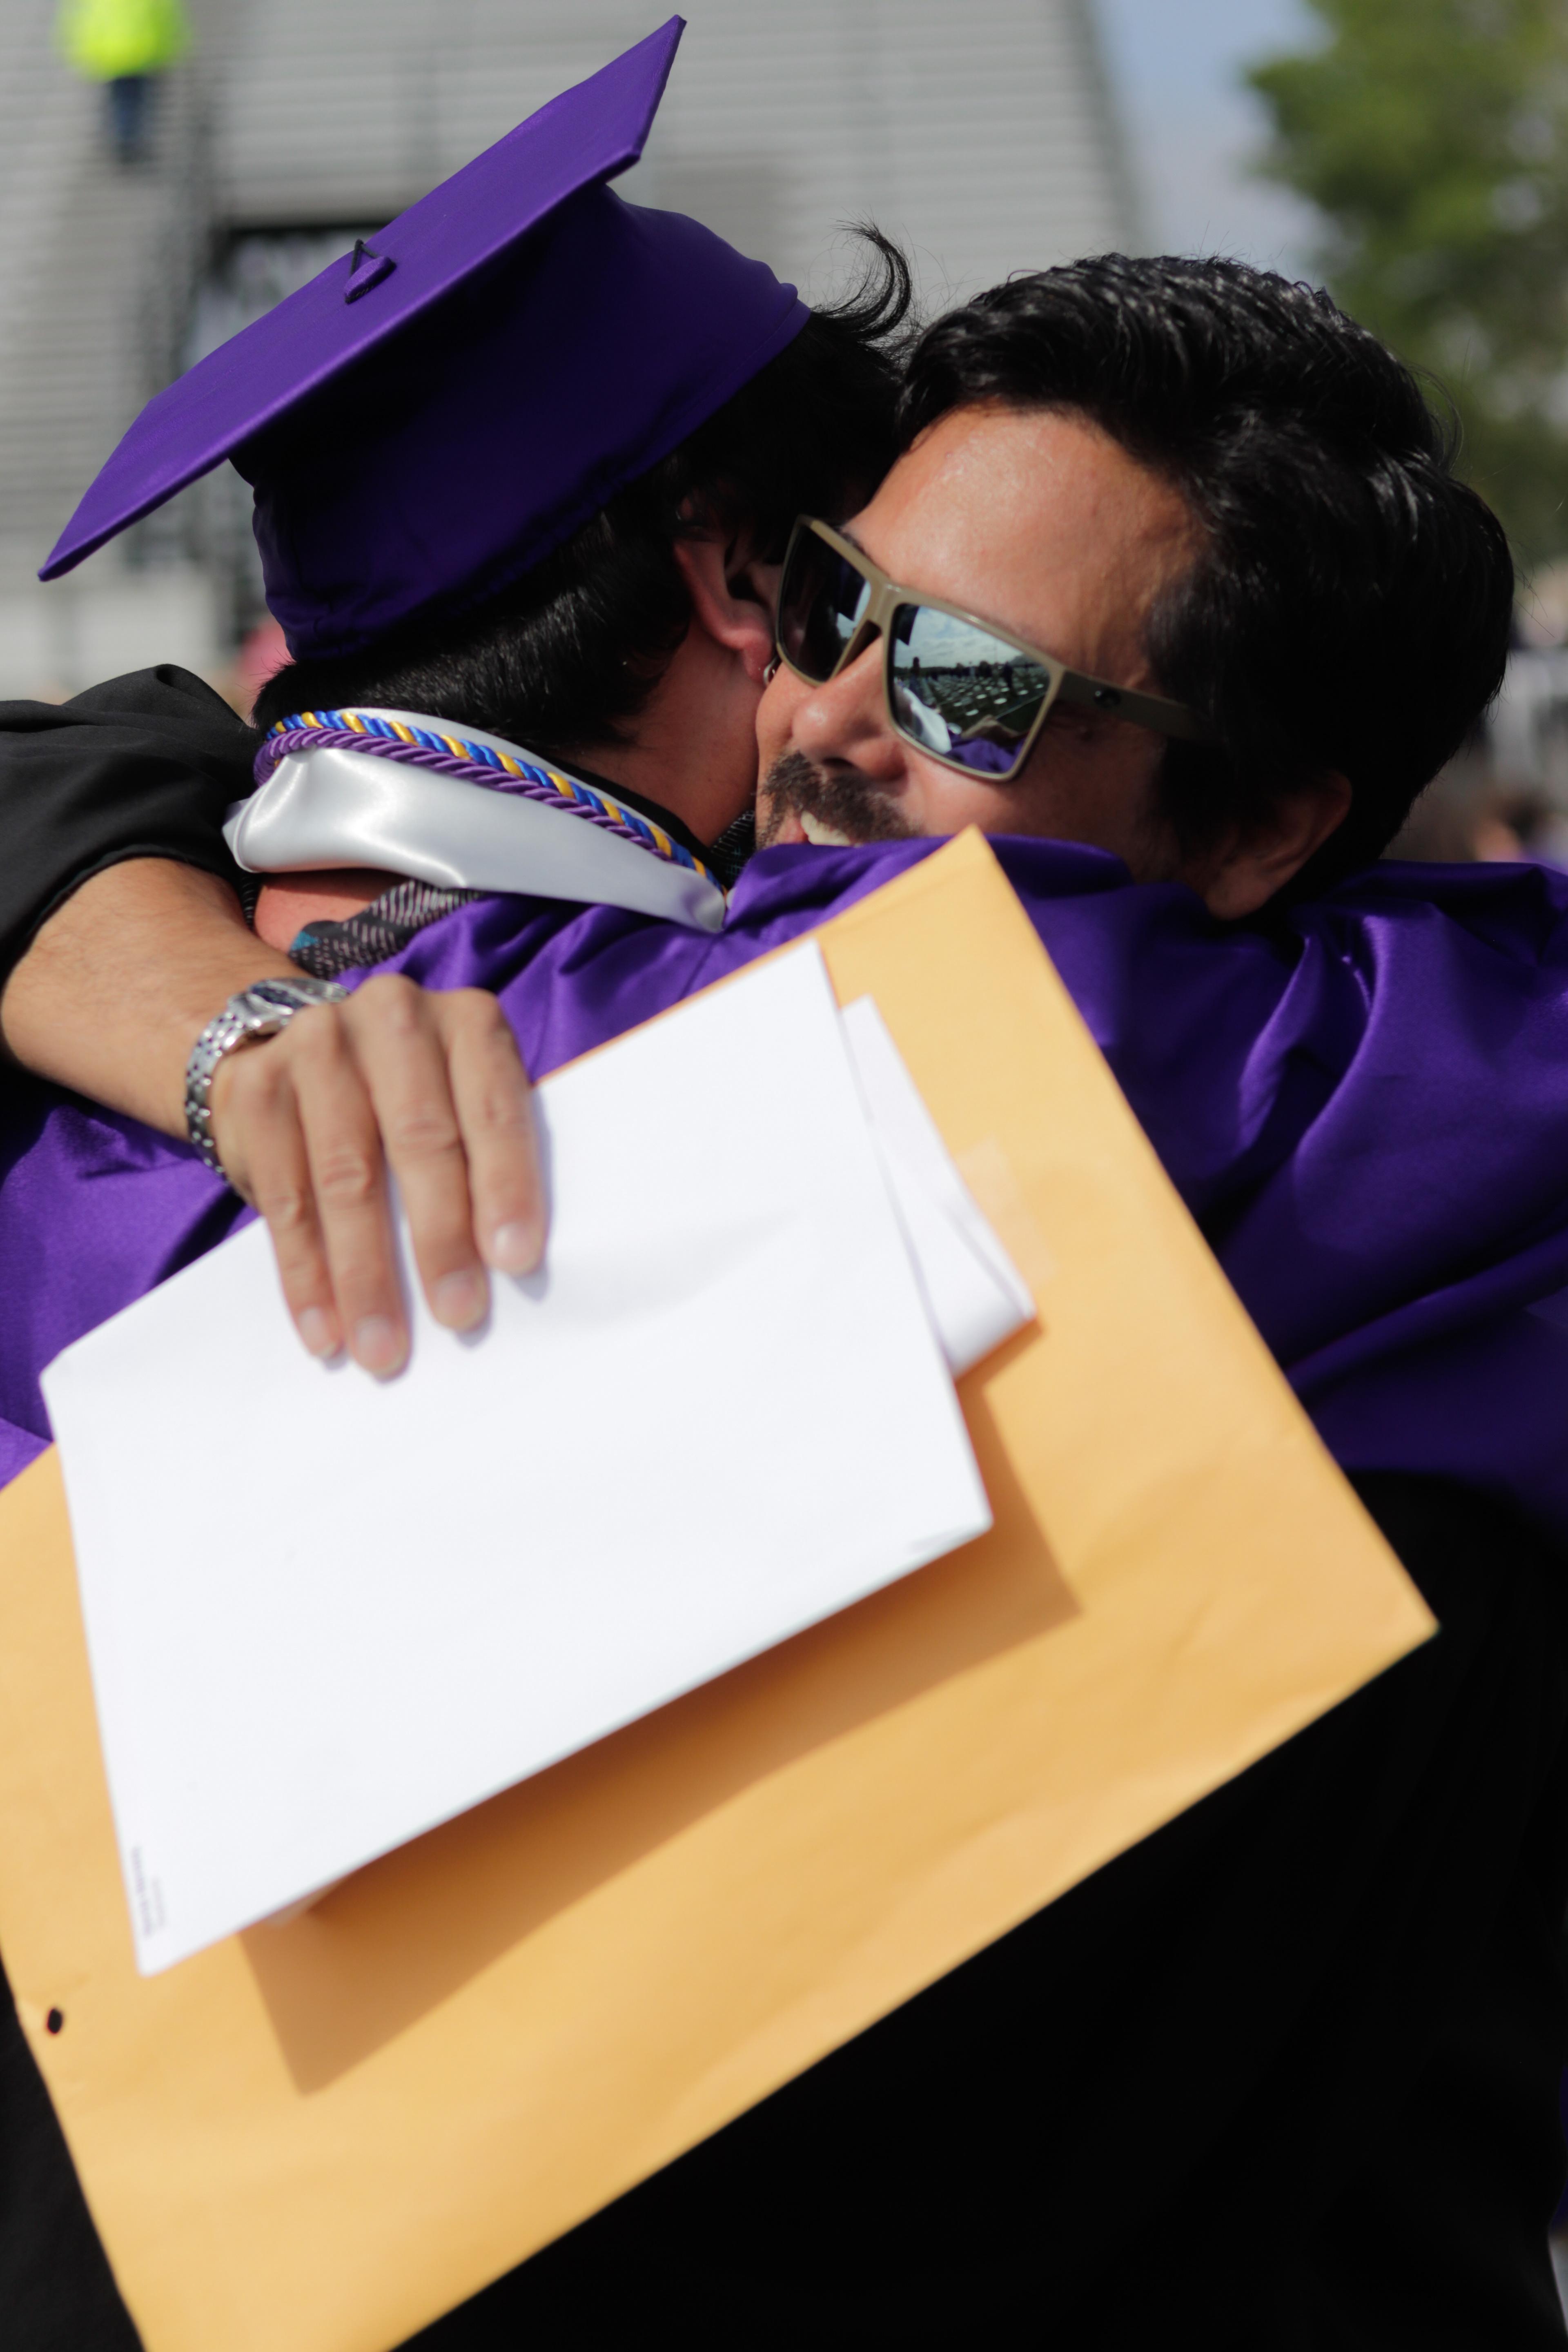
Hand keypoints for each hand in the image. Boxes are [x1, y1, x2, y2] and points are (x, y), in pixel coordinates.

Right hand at [208, 975, 544, 1375]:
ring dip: (365, 1274)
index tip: (516, 1261)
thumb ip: (487, 1157)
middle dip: (439, 1238)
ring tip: (383, 1347)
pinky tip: (324, 1329)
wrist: (293, 1049)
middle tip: (458, 1315)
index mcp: (466, 1020)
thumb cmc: (413, 1099)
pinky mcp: (258, 1091)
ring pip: (345, 1177)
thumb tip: (511, 1267)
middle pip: (418, 1140)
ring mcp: (316, 1046)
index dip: (507, 1184)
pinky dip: (306, 1274)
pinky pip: (284, 1198)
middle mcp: (392, 1017)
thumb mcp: (463, 1102)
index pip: (494, 1105)